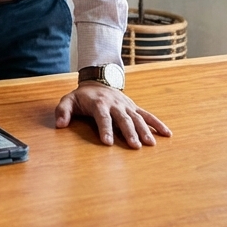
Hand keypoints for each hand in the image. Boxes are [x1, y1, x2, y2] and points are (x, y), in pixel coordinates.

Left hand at [54, 83, 171, 148]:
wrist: (98, 80)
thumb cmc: (82, 96)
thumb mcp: (68, 101)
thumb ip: (63, 112)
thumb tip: (59, 125)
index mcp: (99, 103)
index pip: (102, 117)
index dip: (105, 129)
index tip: (107, 143)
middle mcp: (115, 104)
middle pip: (123, 119)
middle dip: (129, 132)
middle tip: (134, 146)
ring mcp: (126, 105)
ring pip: (137, 118)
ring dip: (145, 130)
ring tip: (151, 144)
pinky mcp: (134, 107)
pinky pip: (147, 115)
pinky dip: (157, 123)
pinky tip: (167, 133)